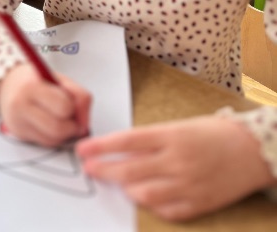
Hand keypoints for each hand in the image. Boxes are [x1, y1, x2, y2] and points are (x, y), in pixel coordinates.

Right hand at [0, 63, 91, 146]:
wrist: (9, 84)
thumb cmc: (38, 80)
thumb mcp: (60, 79)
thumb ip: (79, 96)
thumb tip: (85, 125)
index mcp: (32, 87)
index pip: (64, 107)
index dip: (74, 109)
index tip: (73, 105)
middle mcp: (21, 106)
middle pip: (58, 128)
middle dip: (71, 126)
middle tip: (71, 117)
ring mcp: (18, 122)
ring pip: (53, 140)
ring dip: (64, 134)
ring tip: (60, 119)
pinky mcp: (18, 134)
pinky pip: (46, 144)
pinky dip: (54, 137)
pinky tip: (49, 124)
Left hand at [76, 115, 274, 221]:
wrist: (252, 150)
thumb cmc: (214, 133)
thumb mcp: (180, 126)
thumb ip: (152, 140)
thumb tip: (121, 150)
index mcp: (172, 135)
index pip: (127, 141)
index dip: (101, 147)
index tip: (83, 150)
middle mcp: (177, 161)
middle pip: (130, 170)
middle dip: (104, 170)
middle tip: (89, 169)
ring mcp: (188, 185)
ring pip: (144, 194)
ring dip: (125, 189)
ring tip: (117, 183)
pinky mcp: (199, 204)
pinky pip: (166, 210)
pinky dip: (151, 204)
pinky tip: (144, 197)